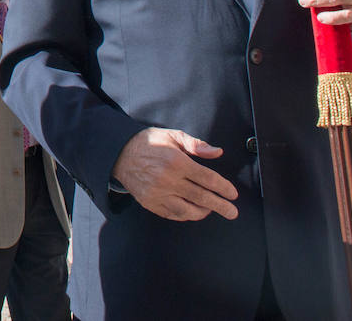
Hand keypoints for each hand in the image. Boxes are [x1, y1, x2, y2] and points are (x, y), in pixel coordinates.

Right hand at [112, 127, 238, 220]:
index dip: (223, 187)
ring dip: (203, 212)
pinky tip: (192, 210)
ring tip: (211, 209)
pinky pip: (173, 214)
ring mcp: (158, 194)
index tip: (232, 194)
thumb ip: (196, 144)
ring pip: (188, 210)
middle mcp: (167, 180)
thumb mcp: (172, 135)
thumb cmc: (149, 143)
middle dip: (221, 206)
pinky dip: (186, 215)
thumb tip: (217, 152)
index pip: (207, 179)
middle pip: (201, 197)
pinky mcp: (150, 203)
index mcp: (176, 162)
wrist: (119, 153)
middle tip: (232, 212)